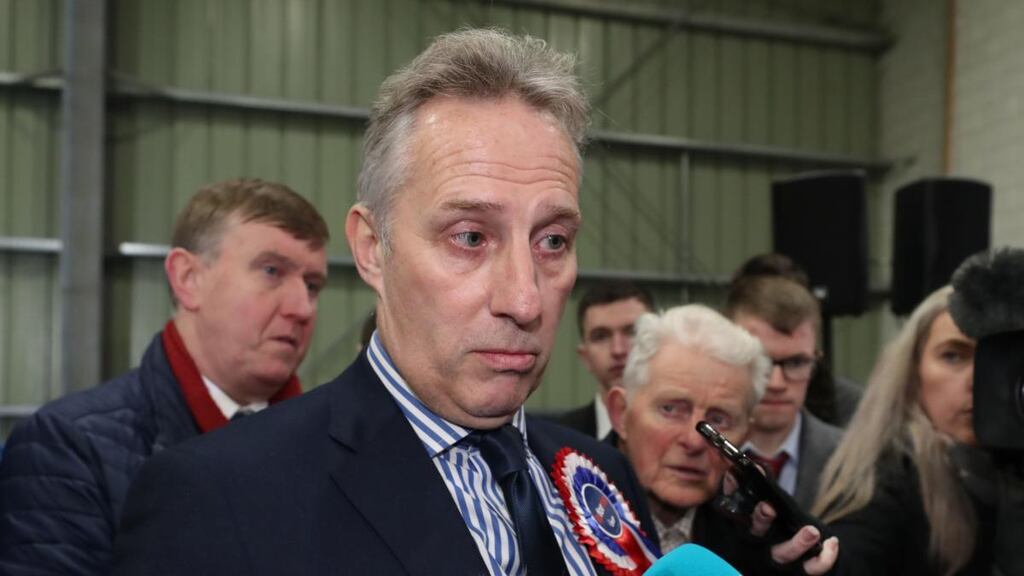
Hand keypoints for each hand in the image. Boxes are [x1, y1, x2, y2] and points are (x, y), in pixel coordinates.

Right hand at [723, 473, 838, 574]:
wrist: (784, 548)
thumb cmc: (766, 520)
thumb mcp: (757, 501)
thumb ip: (749, 487)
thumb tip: (751, 469)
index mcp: (744, 527)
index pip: (737, 512)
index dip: (736, 499)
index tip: (738, 481)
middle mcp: (758, 545)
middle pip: (757, 535)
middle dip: (762, 519)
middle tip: (769, 507)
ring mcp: (779, 558)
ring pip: (784, 555)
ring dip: (798, 543)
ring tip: (812, 531)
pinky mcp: (798, 569)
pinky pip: (811, 569)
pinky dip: (823, 559)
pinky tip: (832, 543)